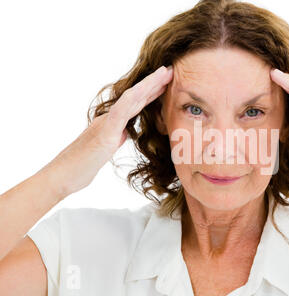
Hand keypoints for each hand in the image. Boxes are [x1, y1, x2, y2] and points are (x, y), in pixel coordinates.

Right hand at [43, 65, 173, 196]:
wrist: (62, 176)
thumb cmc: (81, 166)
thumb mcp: (105, 149)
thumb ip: (116, 137)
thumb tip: (126, 132)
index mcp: (113, 123)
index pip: (135, 104)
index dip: (151, 92)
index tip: (167, 81)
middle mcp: (109, 119)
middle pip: (135, 98)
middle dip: (154, 83)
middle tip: (170, 70)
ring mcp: (106, 124)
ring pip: (130, 100)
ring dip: (148, 85)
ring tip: (163, 74)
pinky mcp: (104, 134)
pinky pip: (119, 114)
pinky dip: (131, 101)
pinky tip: (142, 91)